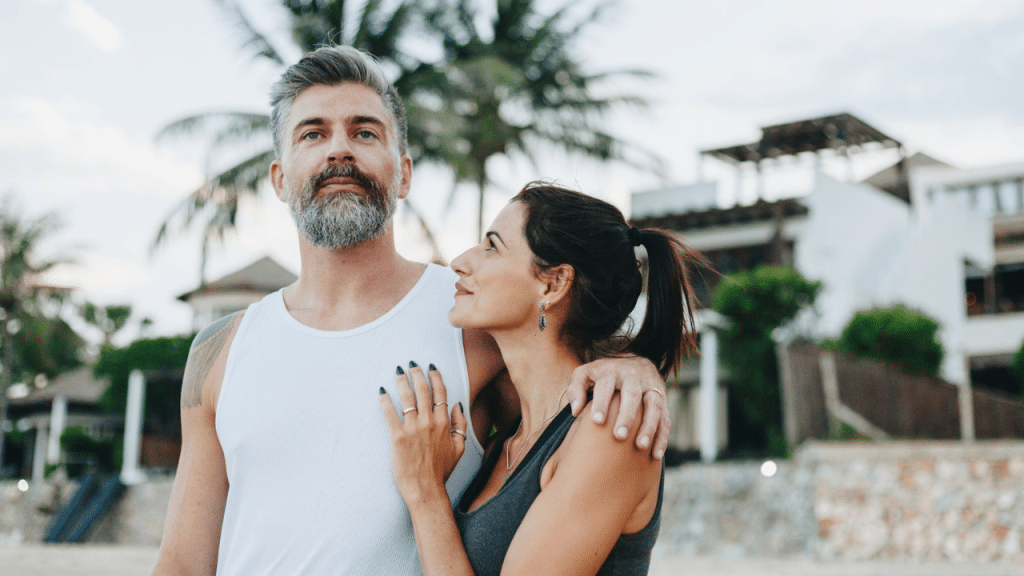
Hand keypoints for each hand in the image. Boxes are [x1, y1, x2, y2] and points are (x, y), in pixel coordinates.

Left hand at [380, 362, 466, 501]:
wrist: (426, 489)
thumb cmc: (442, 471)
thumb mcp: (459, 448)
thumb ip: (460, 425)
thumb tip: (457, 405)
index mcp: (444, 423)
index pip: (440, 393)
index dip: (435, 376)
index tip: (430, 366)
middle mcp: (429, 422)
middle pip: (423, 390)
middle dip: (417, 373)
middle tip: (411, 363)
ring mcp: (413, 429)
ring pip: (407, 398)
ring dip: (402, 381)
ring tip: (398, 370)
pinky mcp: (398, 437)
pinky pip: (390, 414)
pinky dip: (385, 401)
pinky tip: (382, 391)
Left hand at [565, 356, 669, 459]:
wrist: (635, 360)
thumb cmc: (603, 374)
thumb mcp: (585, 374)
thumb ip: (576, 389)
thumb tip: (575, 411)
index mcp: (611, 371)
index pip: (606, 386)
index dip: (602, 402)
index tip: (597, 421)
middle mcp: (633, 377)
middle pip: (632, 395)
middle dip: (627, 415)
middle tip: (619, 436)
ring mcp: (650, 387)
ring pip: (653, 405)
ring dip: (649, 426)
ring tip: (640, 446)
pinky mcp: (663, 399)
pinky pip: (665, 418)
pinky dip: (662, 436)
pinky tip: (656, 455)